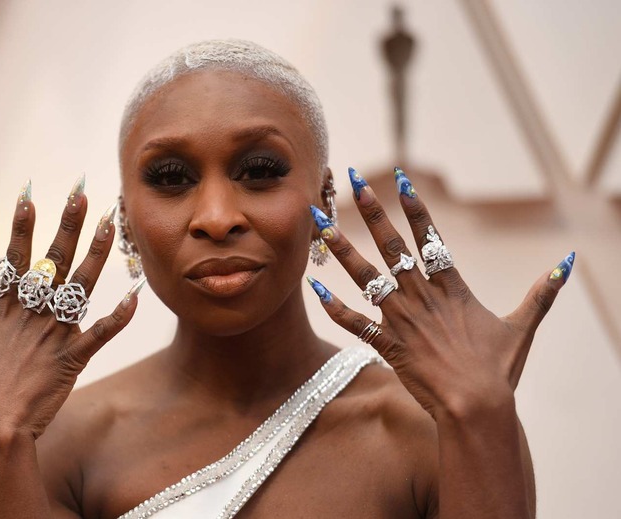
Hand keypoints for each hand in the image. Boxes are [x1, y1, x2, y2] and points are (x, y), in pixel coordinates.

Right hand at [0, 179, 140, 440]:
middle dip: (68, 224)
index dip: (23, 225)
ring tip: (111, 225)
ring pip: (81, 286)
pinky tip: (136, 295)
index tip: (30, 194)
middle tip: (81, 193)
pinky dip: (119, 317)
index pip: (16, 257)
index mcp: (6, 309)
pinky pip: (100, 333)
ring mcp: (54, 333)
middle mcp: (32, 313)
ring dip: (97, 254)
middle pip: (53, 260)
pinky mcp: (72, 357)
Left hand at [307, 167, 572, 417]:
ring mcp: (401, 319)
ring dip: (342, 250)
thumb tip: (567, 265)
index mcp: (451, 288)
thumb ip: (541, 294)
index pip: (430, 239)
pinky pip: (355, 324)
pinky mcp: (387, 344)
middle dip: (373, 213)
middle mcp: (421, 297)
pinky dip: (334, 308)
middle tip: (355, 184)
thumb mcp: (523, 327)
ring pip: (366, 277)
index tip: (402, 180)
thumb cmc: (499, 369)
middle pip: (392, 247)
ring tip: (320, 226)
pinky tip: (315, 288)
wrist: (477, 406)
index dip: (415, 208)